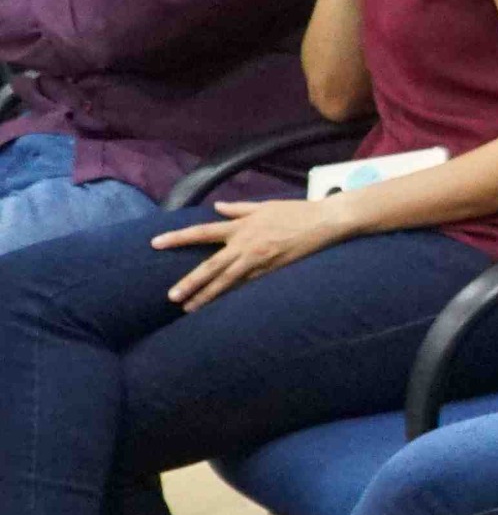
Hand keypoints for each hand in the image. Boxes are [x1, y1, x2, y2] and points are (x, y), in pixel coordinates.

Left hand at [155, 197, 357, 309]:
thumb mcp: (264, 206)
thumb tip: (216, 208)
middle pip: (211, 266)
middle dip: (190, 283)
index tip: (155, 243)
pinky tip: (220, 306)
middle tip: (172, 297)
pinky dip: (232, 296)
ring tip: (190, 308)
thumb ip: (238, 209)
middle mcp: (245, 245)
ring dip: (207, 296)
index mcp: (241, 226)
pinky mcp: (272, 272)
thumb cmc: (296, 211)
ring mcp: (259, 261)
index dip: (177, 238)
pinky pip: (247, 286)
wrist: (325, 222)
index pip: (201, 233)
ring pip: (227, 282)